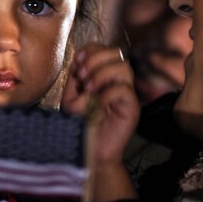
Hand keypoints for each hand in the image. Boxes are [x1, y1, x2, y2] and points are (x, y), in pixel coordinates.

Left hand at [61, 43, 139, 201]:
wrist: (90, 152)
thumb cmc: (81, 126)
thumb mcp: (71, 99)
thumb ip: (75, 79)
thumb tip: (80, 61)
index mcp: (103, 74)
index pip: (103, 49)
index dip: (90, 51)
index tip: (77, 63)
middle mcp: (116, 80)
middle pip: (116, 52)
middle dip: (96, 59)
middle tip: (83, 77)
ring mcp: (125, 93)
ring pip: (123, 67)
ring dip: (102, 74)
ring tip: (89, 89)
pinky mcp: (131, 107)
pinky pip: (125, 90)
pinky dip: (108, 93)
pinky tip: (97, 104)